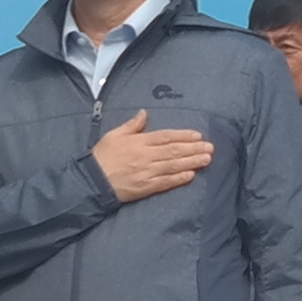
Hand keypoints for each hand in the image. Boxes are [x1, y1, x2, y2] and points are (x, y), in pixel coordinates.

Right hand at [90, 116, 215, 201]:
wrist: (91, 181)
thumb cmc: (102, 156)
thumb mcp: (114, 135)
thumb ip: (131, 125)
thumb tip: (144, 113)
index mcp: (139, 142)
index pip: (166, 137)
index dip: (183, 136)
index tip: (198, 135)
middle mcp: (146, 156)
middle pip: (174, 151)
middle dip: (194, 149)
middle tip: (210, 148)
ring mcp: (146, 173)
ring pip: (173, 166)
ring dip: (191, 162)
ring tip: (206, 159)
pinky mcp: (145, 187)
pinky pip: (165, 182)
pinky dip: (178, 179)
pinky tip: (191, 175)